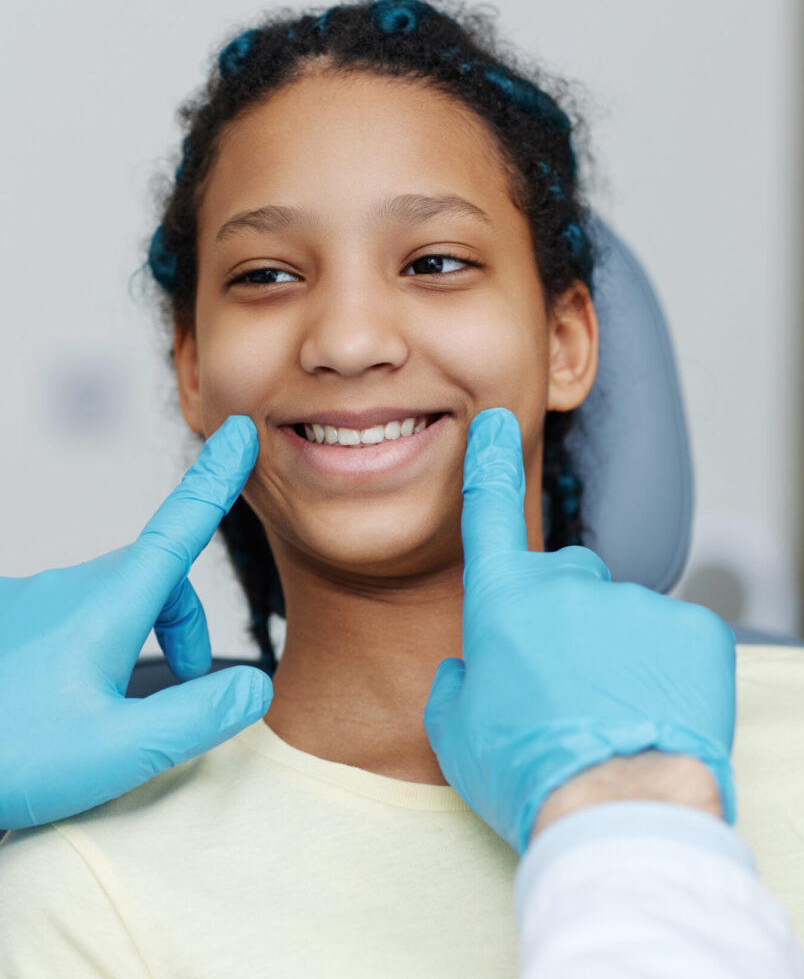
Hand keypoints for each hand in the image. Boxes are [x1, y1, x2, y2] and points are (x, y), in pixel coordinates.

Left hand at [0, 415, 272, 829]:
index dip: (216, 480)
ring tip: (114, 710)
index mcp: (108, 607)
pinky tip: (63, 700)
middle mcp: (67, 589)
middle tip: (185, 683)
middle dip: (183, 623)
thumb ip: (195, 715)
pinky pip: (68, 615)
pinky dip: (91, 646)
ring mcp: (30, 600)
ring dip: (136, 638)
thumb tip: (256, 686)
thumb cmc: (8, 754)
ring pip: (111, 598)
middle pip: (155, 578)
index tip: (238, 435)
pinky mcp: (6, 619)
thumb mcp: (118, 749)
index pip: (179, 527)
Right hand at [424, 407, 734, 854]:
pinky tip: (651, 710)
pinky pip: (672, 638)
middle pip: (565, 581)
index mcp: (504, 601)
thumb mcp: (454, 730)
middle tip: (566, 683)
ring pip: (621, 617)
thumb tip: (465, 668)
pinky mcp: (693, 629)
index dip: (489, 465)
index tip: (495, 423)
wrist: (613, 806)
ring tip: (610, 714)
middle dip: (564, 618)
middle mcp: (567, 585)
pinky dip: (664, 669)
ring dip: (615, 653)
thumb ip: (454, 681)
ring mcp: (633, 602)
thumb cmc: (524, 769)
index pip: (489, 514)